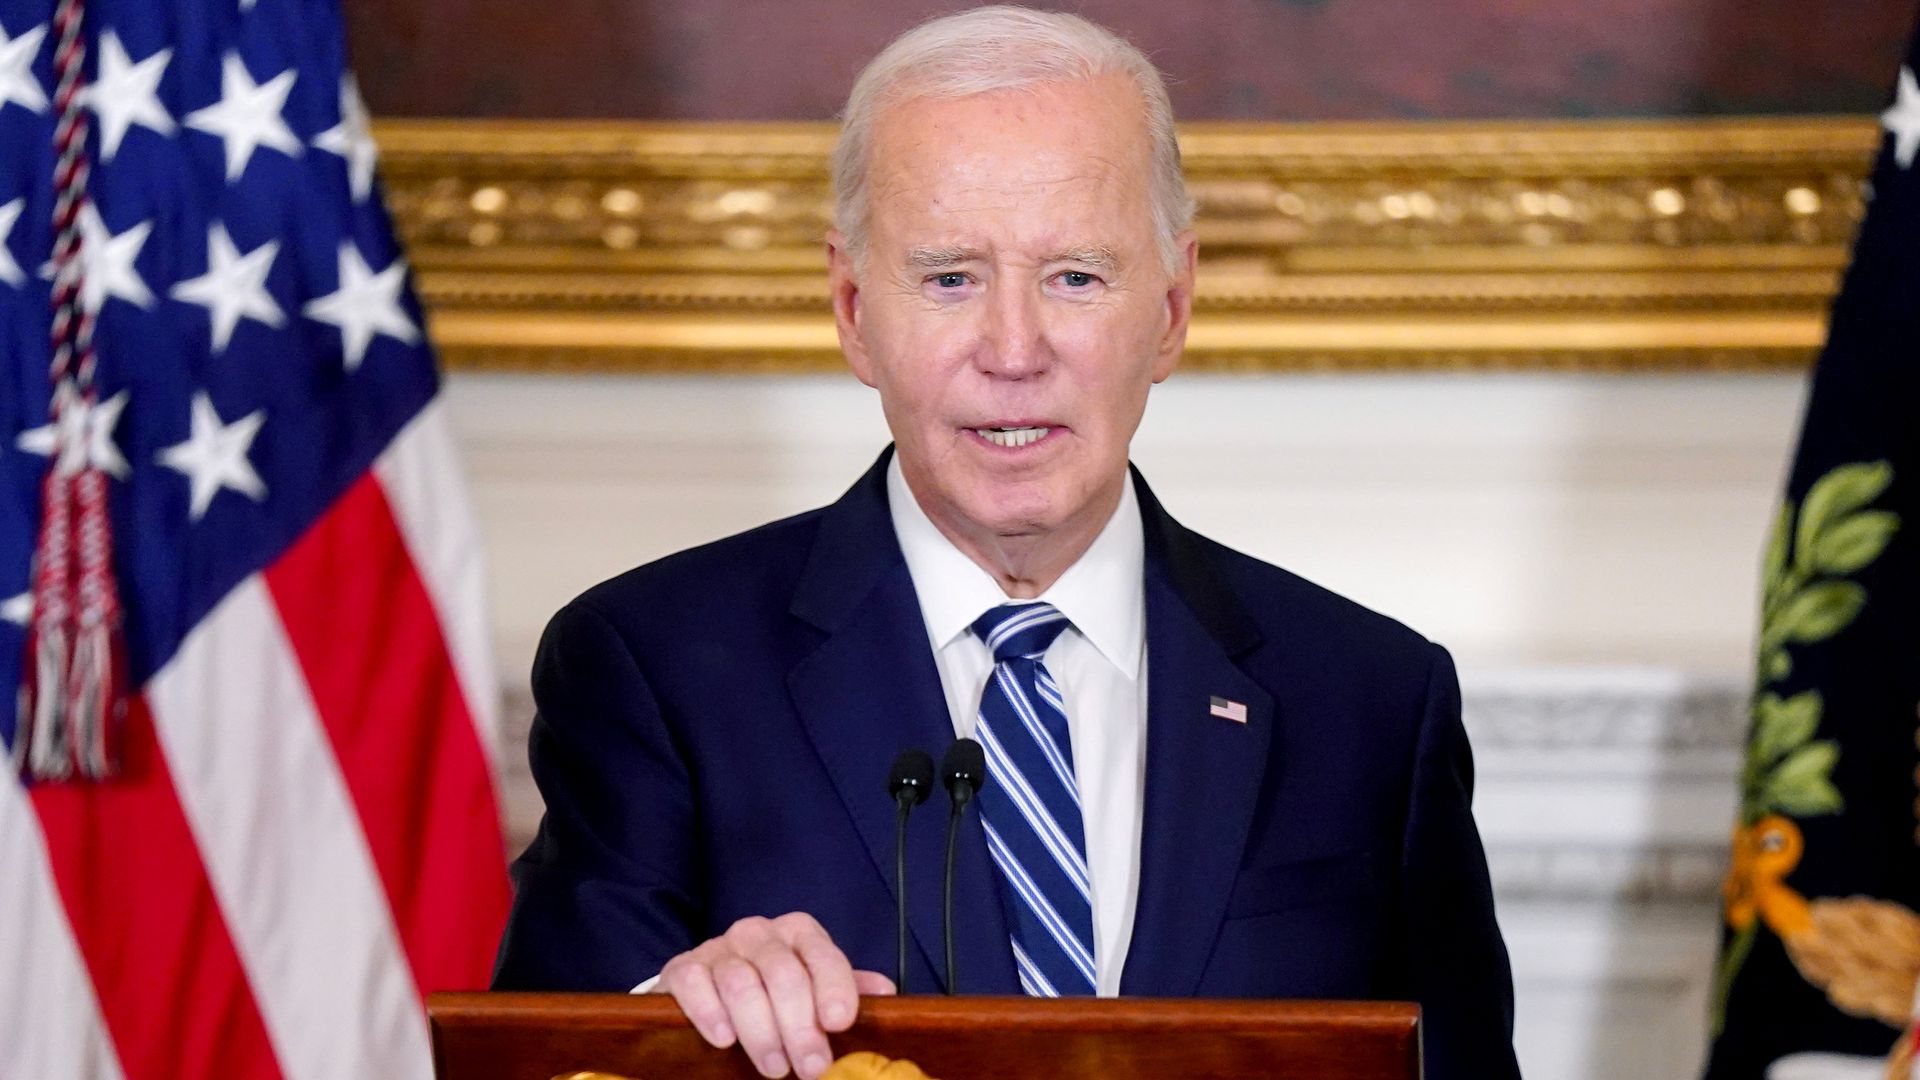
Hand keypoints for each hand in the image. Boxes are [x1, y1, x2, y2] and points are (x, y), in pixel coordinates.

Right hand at [655, 912, 896, 1078]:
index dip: (834, 988)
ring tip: (774, 1067)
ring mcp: (718, 948)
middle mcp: (759, 933)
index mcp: (799, 933)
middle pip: (784, 974)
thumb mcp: (814, 990)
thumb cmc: (774, 994)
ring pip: (741, 983)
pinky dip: (709, 1013)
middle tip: (810, 1068)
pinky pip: (694, 984)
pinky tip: (724, 1040)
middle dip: (800, 1026)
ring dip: (761, 1031)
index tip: (839, 1024)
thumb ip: (845, 990)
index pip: (822, 955)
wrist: (711, 990)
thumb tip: (886, 993)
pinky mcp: (682, 968)